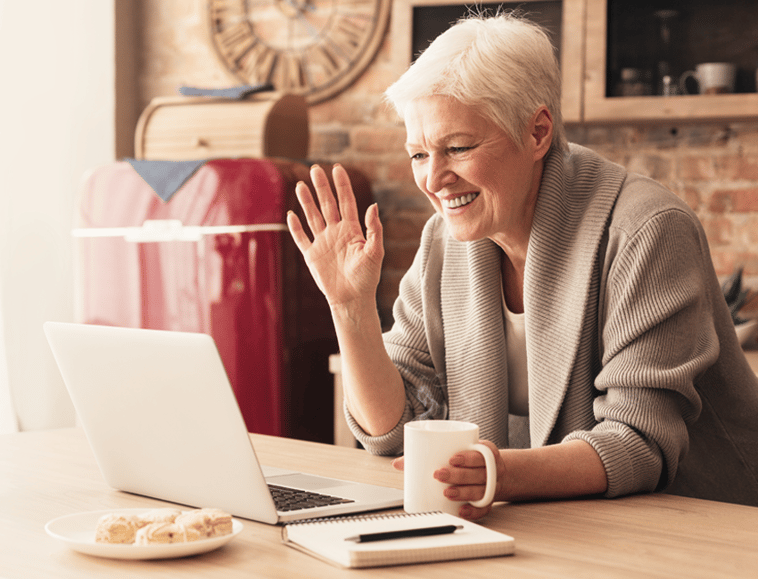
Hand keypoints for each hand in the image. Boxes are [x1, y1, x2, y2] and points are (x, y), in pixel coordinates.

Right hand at [287, 164, 383, 308]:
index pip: (346, 202)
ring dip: (307, 201)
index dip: (342, 185)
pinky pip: (301, 238)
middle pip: (327, 204)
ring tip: (301, 185)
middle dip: (321, 187)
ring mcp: (322, 243)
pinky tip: (290, 214)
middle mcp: (336, 233)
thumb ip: (374, 230)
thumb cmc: (368, 277)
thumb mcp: (376, 252)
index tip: (337, 169)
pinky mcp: (312, 255)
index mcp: (352, 230)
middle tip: (315, 169)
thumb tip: (373, 206)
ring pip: (312, 217)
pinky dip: (295, 227)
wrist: (353, 299)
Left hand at [392, 440, 504, 520]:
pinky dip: (473, 511)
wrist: (498, 472)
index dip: (468, 457)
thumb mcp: (458, 450)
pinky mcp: (489, 502)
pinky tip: (461, 510)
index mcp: (486, 452)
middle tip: (439, 474)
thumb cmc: (471, 460)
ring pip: (480, 491)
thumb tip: (399, 463)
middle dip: (459, 475)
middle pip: (478, 474)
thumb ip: (430, 453)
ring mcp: (492, 487)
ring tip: (447, 492)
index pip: (480, 454)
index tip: (452, 459)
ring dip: (464, 492)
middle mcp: (492, 470)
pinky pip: (484, 509)